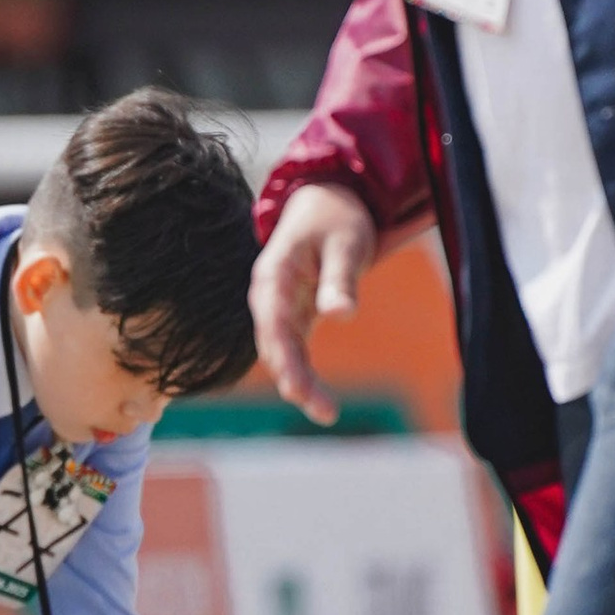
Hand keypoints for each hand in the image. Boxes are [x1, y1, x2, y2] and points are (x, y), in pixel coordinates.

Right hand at [248, 179, 378, 426]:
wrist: (327, 201)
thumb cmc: (336, 219)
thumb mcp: (345, 243)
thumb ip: (341, 279)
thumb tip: (340, 316)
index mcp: (274, 274)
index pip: (273, 321)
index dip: (283, 356)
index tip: (297, 387)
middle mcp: (269, 295)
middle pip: (274, 344)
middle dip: (293, 378)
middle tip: (321, 409)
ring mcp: (278, 306)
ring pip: (282, 352)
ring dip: (299, 382)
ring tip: (326, 412)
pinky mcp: (293, 315)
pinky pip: (293, 349)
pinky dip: (304, 373)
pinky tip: (320, 401)